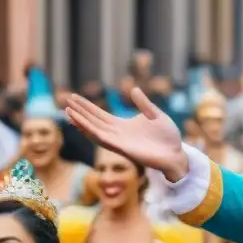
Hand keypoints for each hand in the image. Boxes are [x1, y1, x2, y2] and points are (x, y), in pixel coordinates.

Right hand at [65, 88, 187, 181]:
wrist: (176, 153)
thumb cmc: (168, 137)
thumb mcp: (155, 115)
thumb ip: (144, 103)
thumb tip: (134, 89)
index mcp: (123, 125)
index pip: (99, 115)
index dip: (87, 107)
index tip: (74, 97)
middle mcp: (117, 134)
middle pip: (93, 120)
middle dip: (79, 111)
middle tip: (65, 100)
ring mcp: (118, 142)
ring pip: (94, 130)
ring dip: (81, 121)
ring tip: (68, 110)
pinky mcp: (122, 149)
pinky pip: (103, 139)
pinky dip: (91, 131)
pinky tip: (81, 124)